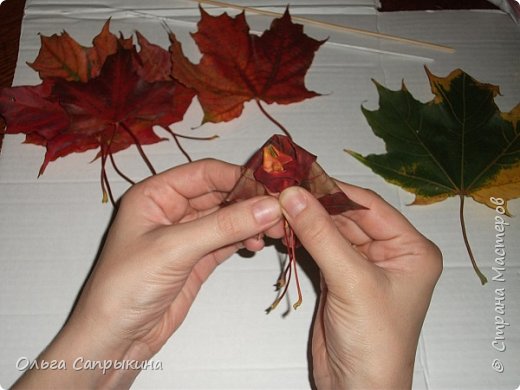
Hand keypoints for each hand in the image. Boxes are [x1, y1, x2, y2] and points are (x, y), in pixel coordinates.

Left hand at [13, 159, 283, 389]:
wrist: (115, 338)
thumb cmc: (128, 285)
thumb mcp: (175, 249)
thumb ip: (224, 226)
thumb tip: (271, 206)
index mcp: (156, 194)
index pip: (205, 174)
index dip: (239, 177)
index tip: (273, 187)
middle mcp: (172, 209)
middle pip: (220, 194)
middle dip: (250, 201)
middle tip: (281, 211)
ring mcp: (187, 235)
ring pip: (227, 217)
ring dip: (251, 221)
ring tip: (276, 231)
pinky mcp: (198, 258)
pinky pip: (227, 239)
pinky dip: (245, 238)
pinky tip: (258, 244)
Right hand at [279, 183, 441, 388]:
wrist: (357, 388)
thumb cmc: (374, 341)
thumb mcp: (352, 281)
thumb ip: (321, 235)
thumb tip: (294, 194)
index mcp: (410, 249)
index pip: (369, 206)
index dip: (335, 190)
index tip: (301, 177)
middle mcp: (389, 253)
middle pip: (347, 216)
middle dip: (316, 206)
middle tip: (283, 191)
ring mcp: (362, 265)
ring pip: (331, 231)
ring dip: (305, 221)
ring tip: (277, 207)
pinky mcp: (340, 277)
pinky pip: (320, 248)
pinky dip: (302, 238)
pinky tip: (283, 227)